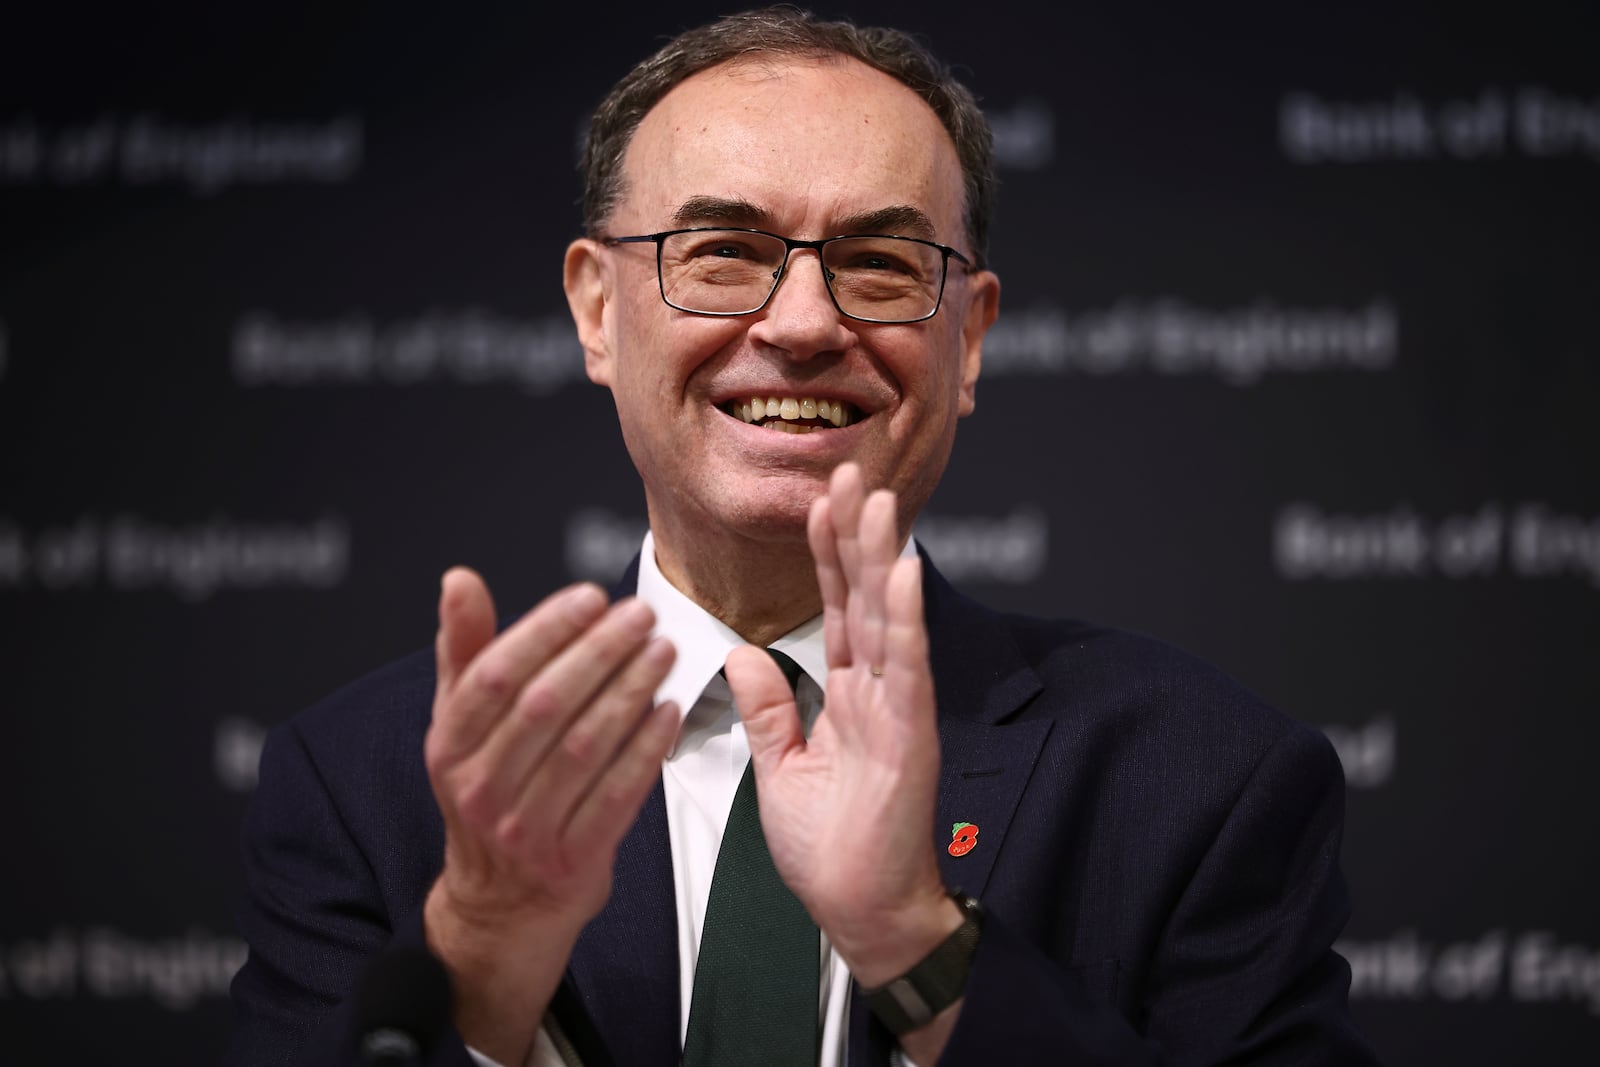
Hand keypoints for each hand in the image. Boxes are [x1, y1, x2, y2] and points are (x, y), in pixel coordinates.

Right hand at [422, 567, 679, 1061]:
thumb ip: (465, 651)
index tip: (590, 597)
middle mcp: (480, 789)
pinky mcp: (572, 861)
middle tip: (642, 615)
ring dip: (631, 691)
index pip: (496, 676)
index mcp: (449, 748)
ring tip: (664, 651)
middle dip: (600, 652)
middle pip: (545, 706)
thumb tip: (458, 579)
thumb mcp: (460, 726)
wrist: (502, 905)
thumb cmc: (490, 792)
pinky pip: (618, 795)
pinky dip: (646, 749)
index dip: (546, 630)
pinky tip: (670, 711)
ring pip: (585, 746)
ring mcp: (525, 830)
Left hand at [724, 463, 961, 982]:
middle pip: (863, 597)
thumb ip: (770, 708)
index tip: (818, 499)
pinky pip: (907, 669)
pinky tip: (902, 573)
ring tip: (876, 500)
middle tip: (849, 471)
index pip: (836, 608)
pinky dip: (904, 620)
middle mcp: (877, 692)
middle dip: (855, 535)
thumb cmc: (830, 849)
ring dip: (882, 558)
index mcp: (847, 696)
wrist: (859, 913)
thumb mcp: (782, 768)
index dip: (827, 554)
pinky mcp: (910, 737)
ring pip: (888, 619)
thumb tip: (743, 652)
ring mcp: (898, 710)